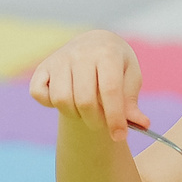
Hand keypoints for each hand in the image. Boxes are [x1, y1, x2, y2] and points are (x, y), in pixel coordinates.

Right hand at [28, 30, 147, 141]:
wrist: (95, 44)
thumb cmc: (116, 66)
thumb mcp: (130, 78)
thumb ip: (132, 102)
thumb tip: (142, 124)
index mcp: (107, 52)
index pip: (110, 90)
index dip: (115, 118)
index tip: (120, 137)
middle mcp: (81, 52)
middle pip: (84, 100)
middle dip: (95, 121)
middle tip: (102, 124)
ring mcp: (59, 58)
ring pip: (61, 100)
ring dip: (74, 115)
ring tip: (85, 111)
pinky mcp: (43, 67)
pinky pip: (39, 94)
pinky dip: (49, 103)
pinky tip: (66, 100)